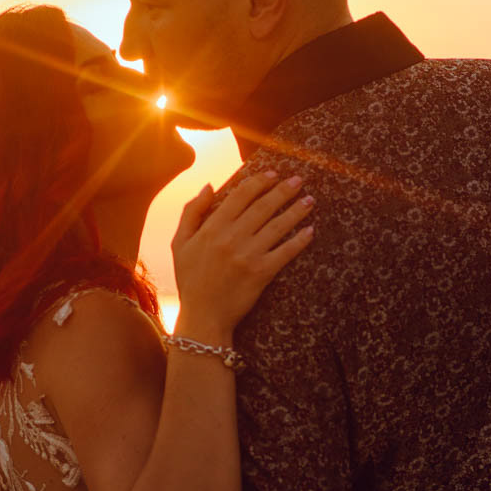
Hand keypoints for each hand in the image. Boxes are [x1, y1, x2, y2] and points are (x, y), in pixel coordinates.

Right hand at [171, 169, 315, 340]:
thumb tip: (210, 186)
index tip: (272, 174)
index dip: (258, 182)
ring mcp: (248, 255)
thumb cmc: (190, 280)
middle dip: (283, 190)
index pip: (240, 196)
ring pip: (277, 226)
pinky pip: (285, 252)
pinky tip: (310, 231)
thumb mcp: (180, 243)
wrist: (203, 317)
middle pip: (263, 207)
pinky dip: (299, 241)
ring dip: (296, 211)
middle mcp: (231, 238)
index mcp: (212, 228)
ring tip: (310, 200)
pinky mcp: (261, 273)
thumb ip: (191, 212)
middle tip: (299, 180)